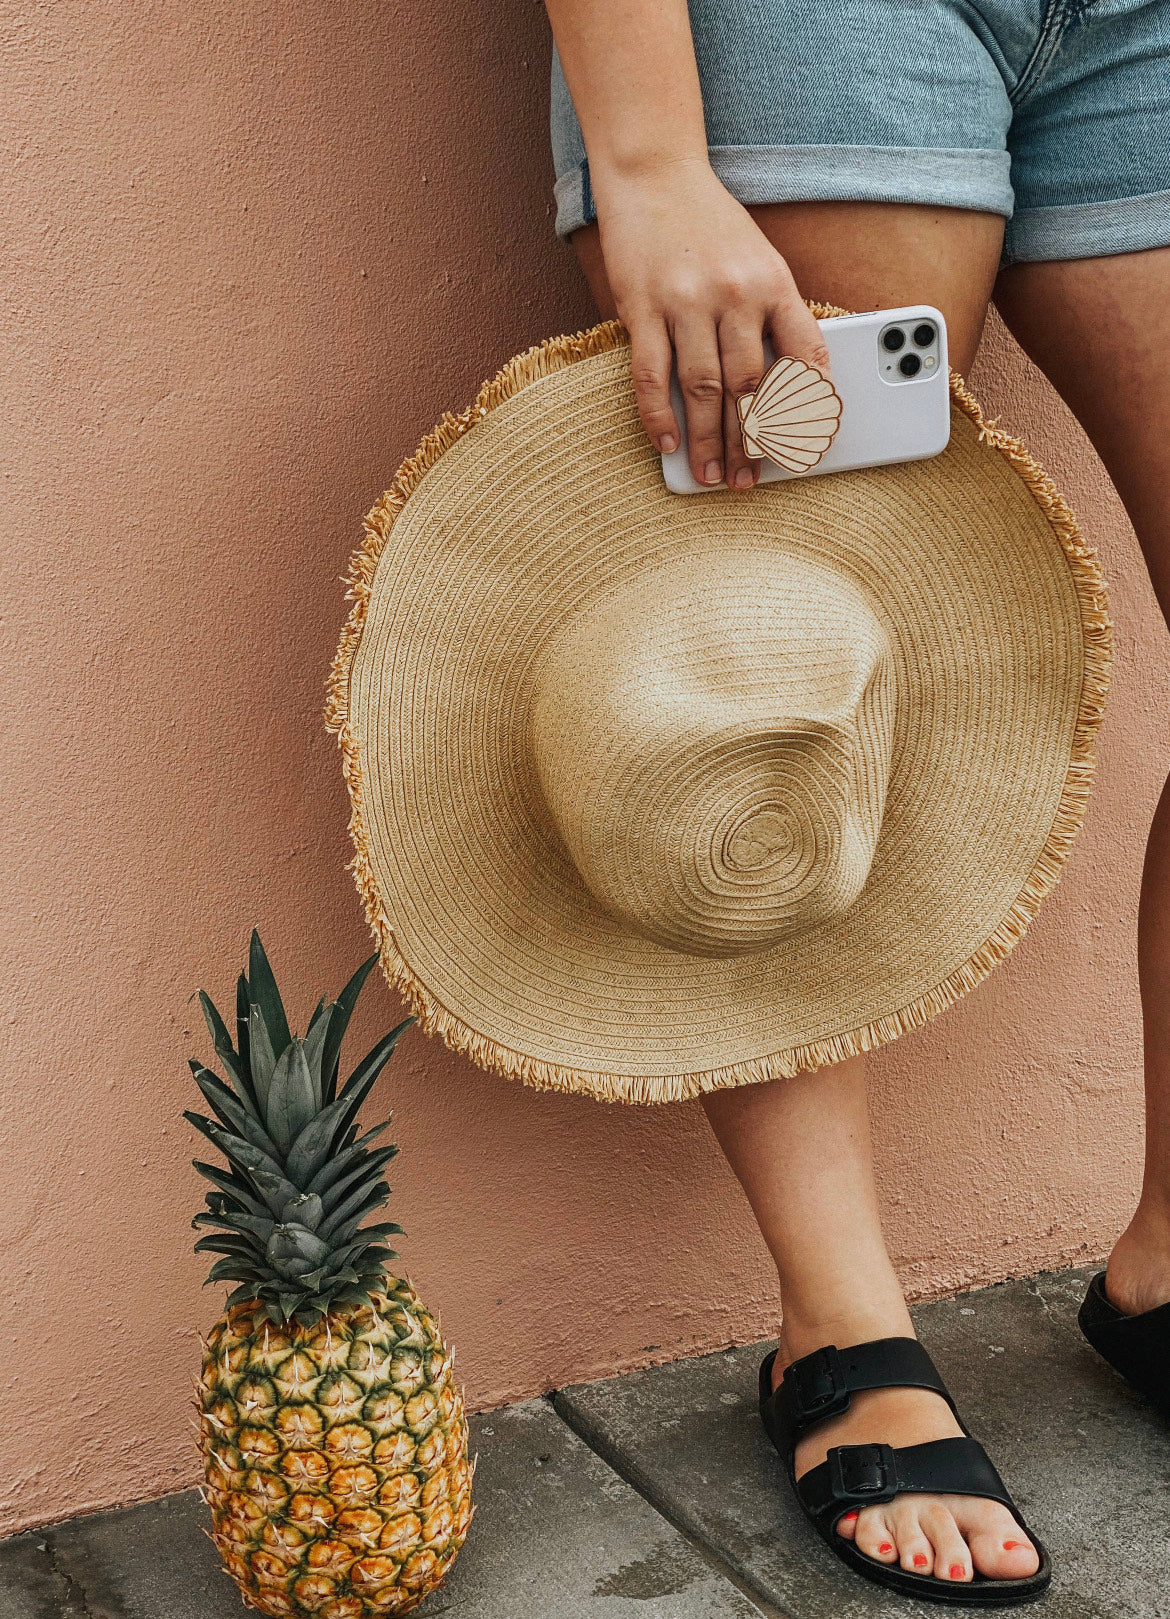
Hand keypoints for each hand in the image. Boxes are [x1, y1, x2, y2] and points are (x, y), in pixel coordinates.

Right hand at [594, 157, 829, 488]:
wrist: (654, 173)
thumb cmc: (710, 225)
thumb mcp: (759, 260)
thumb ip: (771, 316)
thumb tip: (784, 388)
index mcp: (774, 283)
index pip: (806, 354)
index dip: (812, 407)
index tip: (811, 446)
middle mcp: (734, 294)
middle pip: (749, 386)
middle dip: (752, 442)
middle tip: (749, 481)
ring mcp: (686, 302)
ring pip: (702, 389)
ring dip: (708, 441)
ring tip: (712, 475)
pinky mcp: (642, 307)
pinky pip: (651, 375)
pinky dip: (659, 415)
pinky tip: (668, 444)